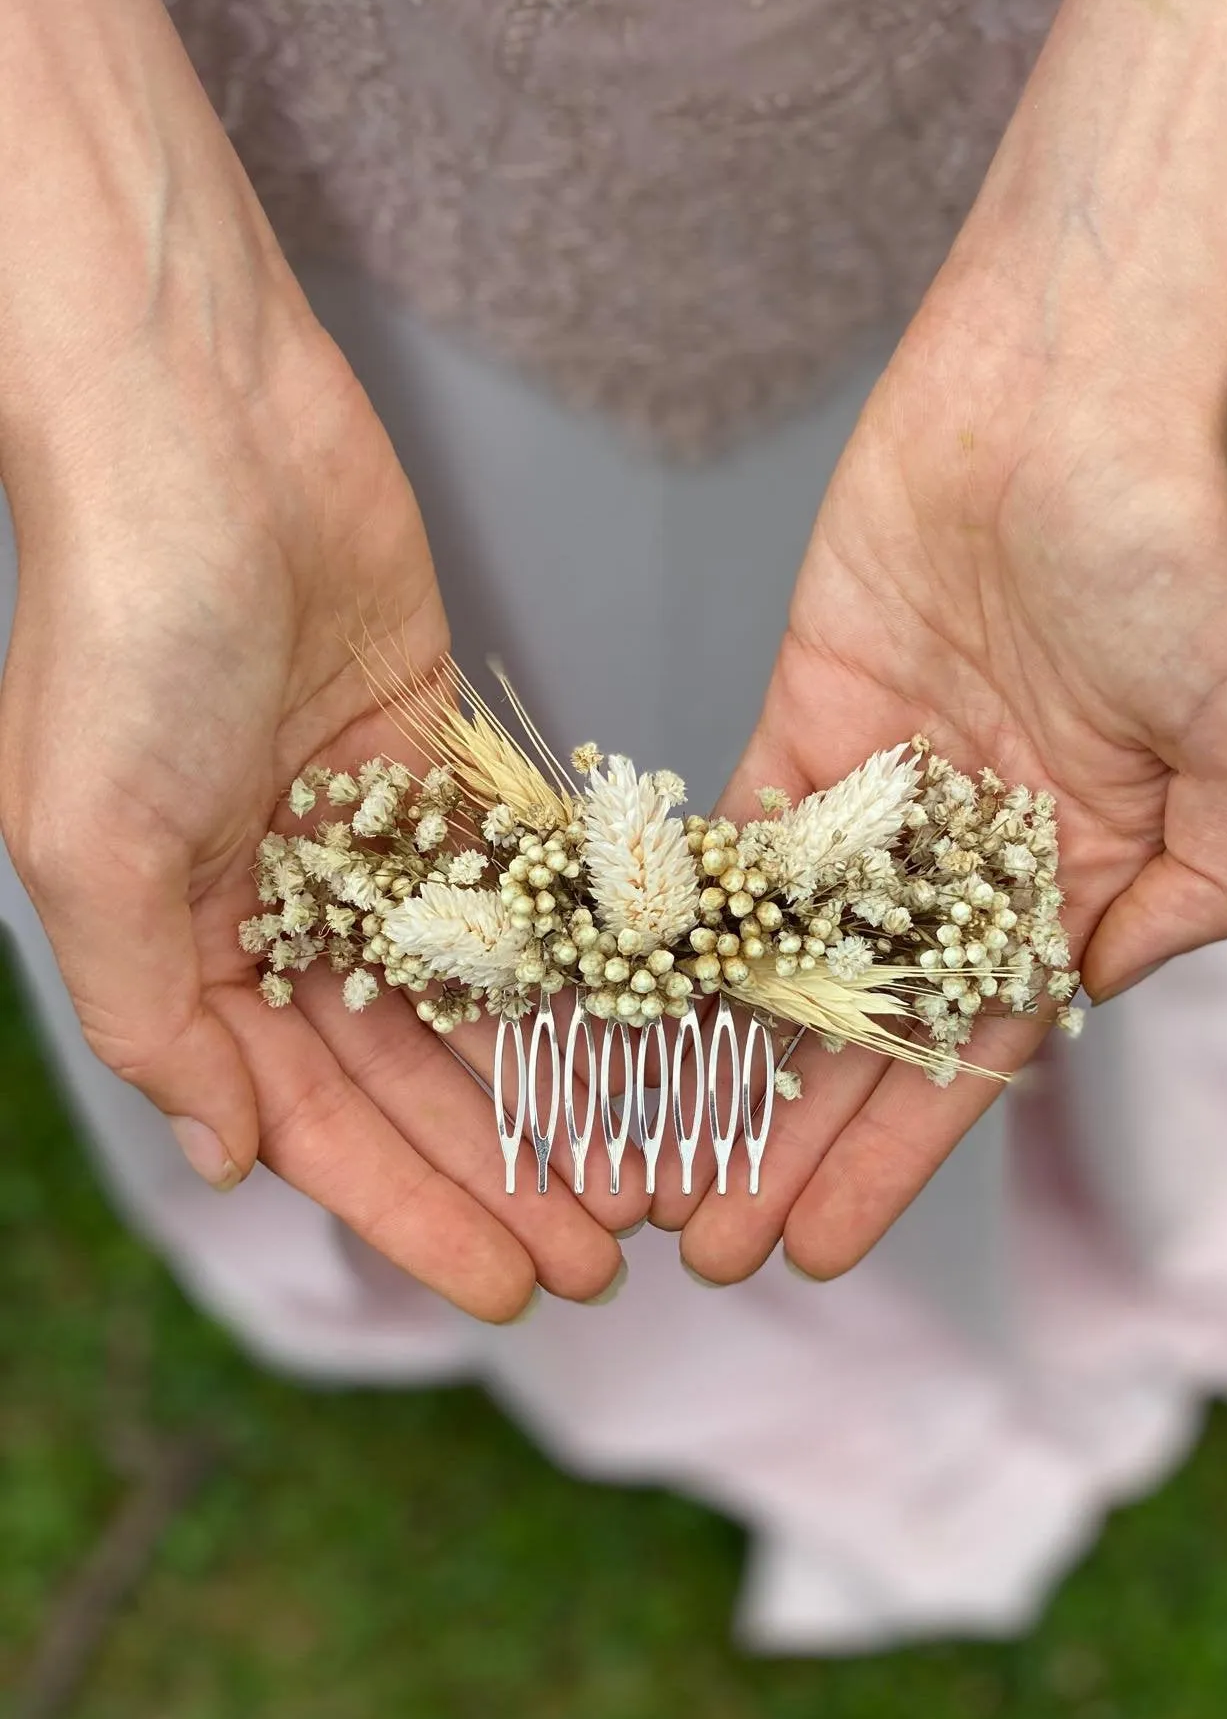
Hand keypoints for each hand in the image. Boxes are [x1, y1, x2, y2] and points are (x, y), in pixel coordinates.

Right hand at [0, 291, 621, 1317]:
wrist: (202, 428)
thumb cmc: (123, 627)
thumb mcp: (90, 841)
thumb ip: (151, 1009)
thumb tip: (227, 1158)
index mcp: (183, 939)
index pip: (309, 1115)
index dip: (406, 1208)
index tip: (503, 1290)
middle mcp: (272, 902)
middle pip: (405, 1076)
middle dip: (495, 1173)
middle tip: (598, 1259)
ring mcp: (362, 834)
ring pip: (473, 997)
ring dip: (548, 1089)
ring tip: (639, 1176)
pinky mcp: (435, 762)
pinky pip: (516, 888)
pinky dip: (573, 962)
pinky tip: (644, 1032)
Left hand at [663, 276, 1226, 1282]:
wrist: (1062, 391)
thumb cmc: (1175, 551)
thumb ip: (1208, 887)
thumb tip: (1095, 996)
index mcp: (1079, 881)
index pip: (967, 1056)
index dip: (890, 1157)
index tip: (816, 1248)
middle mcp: (974, 859)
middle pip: (860, 1036)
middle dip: (786, 1144)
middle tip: (705, 1249)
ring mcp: (883, 800)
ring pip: (783, 965)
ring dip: (718, 1068)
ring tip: (645, 1166)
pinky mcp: (803, 728)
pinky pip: (731, 855)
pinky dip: (678, 936)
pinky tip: (621, 1017)